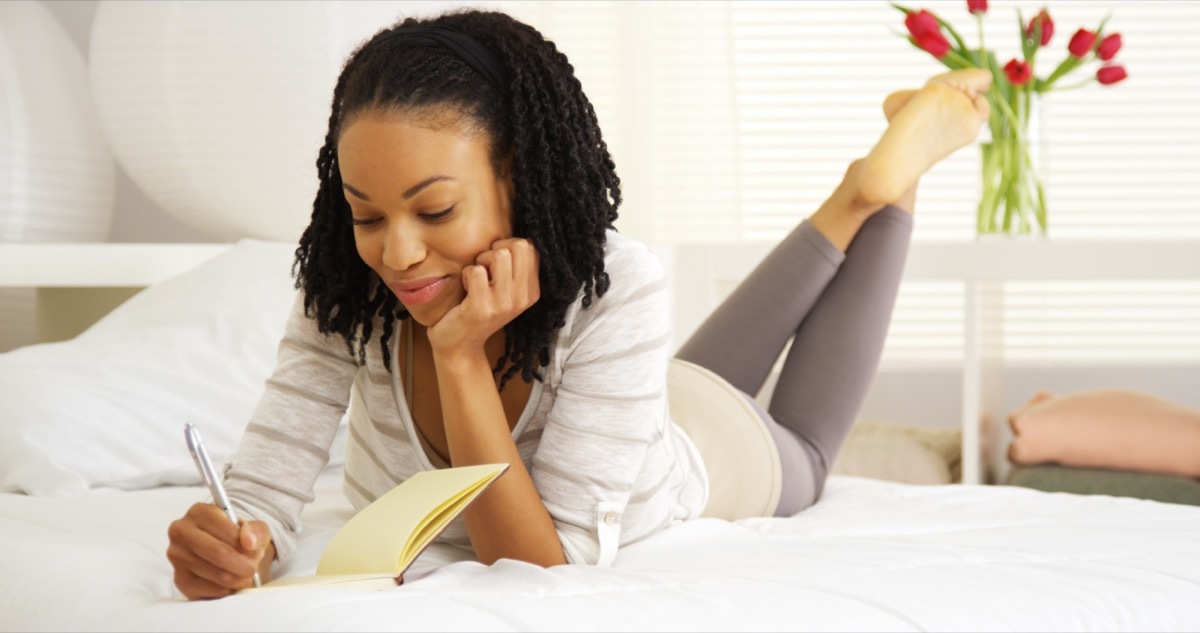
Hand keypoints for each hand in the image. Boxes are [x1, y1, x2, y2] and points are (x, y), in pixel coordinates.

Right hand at [166, 503, 272, 599]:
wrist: (228, 555)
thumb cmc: (240, 539)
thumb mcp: (255, 529)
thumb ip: (256, 531)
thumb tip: (248, 542)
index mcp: (199, 512)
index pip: (229, 532)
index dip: (248, 547)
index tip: (258, 552)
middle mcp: (181, 532)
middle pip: (219, 553)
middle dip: (244, 565)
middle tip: (254, 569)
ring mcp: (177, 556)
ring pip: (216, 574)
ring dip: (238, 579)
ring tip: (245, 575)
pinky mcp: (179, 579)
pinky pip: (209, 590)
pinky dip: (226, 590)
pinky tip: (231, 584)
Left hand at [427, 238, 539, 357]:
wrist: (459, 345)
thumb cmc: (478, 308)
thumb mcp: (504, 290)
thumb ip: (514, 267)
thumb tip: (515, 236)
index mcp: (532, 291)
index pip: (531, 247)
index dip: (508, 246)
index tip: (496, 263)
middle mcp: (522, 298)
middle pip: (518, 246)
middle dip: (496, 250)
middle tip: (485, 270)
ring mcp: (504, 304)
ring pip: (499, 255)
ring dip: (481, 262)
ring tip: (476, 279)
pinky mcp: (482, 308)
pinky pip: (475, 271)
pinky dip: (465, 275)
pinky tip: (465, 291)